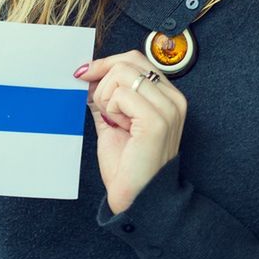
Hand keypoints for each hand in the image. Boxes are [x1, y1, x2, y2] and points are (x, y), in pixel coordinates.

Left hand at [77, 51, 187, 213]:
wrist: (136, 199)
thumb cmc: (127, 166)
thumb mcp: (115, 121)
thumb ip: (107, 97)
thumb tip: (89, 74)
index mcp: (168, 97)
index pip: (135, 59)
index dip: (106, 64)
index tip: (84, 75)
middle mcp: (173, 99)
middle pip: (128, 61)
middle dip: (103, 80)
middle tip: (101, 107)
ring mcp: (167, 109)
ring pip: (122, 74)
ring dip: (106, 97)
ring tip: (114, 122)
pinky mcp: (156, 120)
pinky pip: (121, 94)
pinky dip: (110, 109)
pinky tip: (118, 127)